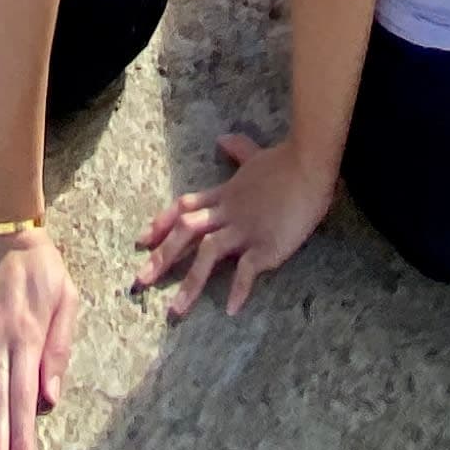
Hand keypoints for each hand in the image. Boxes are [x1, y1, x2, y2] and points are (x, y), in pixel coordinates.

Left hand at [136, 129, 334, 320]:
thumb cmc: (285, 162)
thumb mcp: (255, 155)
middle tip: (139, 281)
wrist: (309, 166)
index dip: (161, 223)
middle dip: (161, 257)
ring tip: (176, 310)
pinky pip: (247, 269)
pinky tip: (231, 309)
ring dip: (191, 282)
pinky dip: (239, 289)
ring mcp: (245, 229)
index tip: (142, 241)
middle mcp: (228, 213)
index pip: (184, 207)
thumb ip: (238, 151)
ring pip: (208, 253)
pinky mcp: (266, 245)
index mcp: (224, 195)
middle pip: (186, 232)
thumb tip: (223, 139)